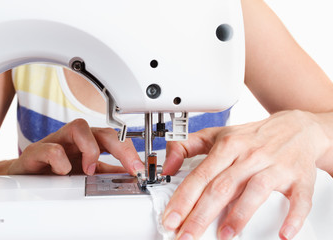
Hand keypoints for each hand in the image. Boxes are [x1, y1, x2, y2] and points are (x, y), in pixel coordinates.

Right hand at [8, 119, 143, 175]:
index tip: (139, 169)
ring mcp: (57, 141)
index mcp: (90, 143)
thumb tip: (130, 175)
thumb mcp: (88, 174)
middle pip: (102, 130)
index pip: (115, 138)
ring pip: (78, 127)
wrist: (26, 178)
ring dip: (90, 149)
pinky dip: (61, 161)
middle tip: (130, 167)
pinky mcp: (37, 151)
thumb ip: (107, 173)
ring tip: (90, 169)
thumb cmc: (56, 171)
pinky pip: (52, 148)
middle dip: (120, 147)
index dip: (129, 150)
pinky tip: (63, 173)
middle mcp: (76, 139)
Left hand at [162, 110, 329, 239]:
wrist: (296, 128)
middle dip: (201, 215)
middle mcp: (250, 156)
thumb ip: (186, 146)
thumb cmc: (253, 136)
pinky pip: (298, 198)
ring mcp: (275, 166)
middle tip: (186, 236)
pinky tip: (283, 233)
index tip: (171, 219)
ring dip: (239, 216)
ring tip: (223, 235)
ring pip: (255, 191)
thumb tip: (167, 166)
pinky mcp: (299, 178)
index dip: (183, 199)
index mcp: (228, 146)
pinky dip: (293, 216)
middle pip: (222, 187)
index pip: (201, 175)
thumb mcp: (217, 134)